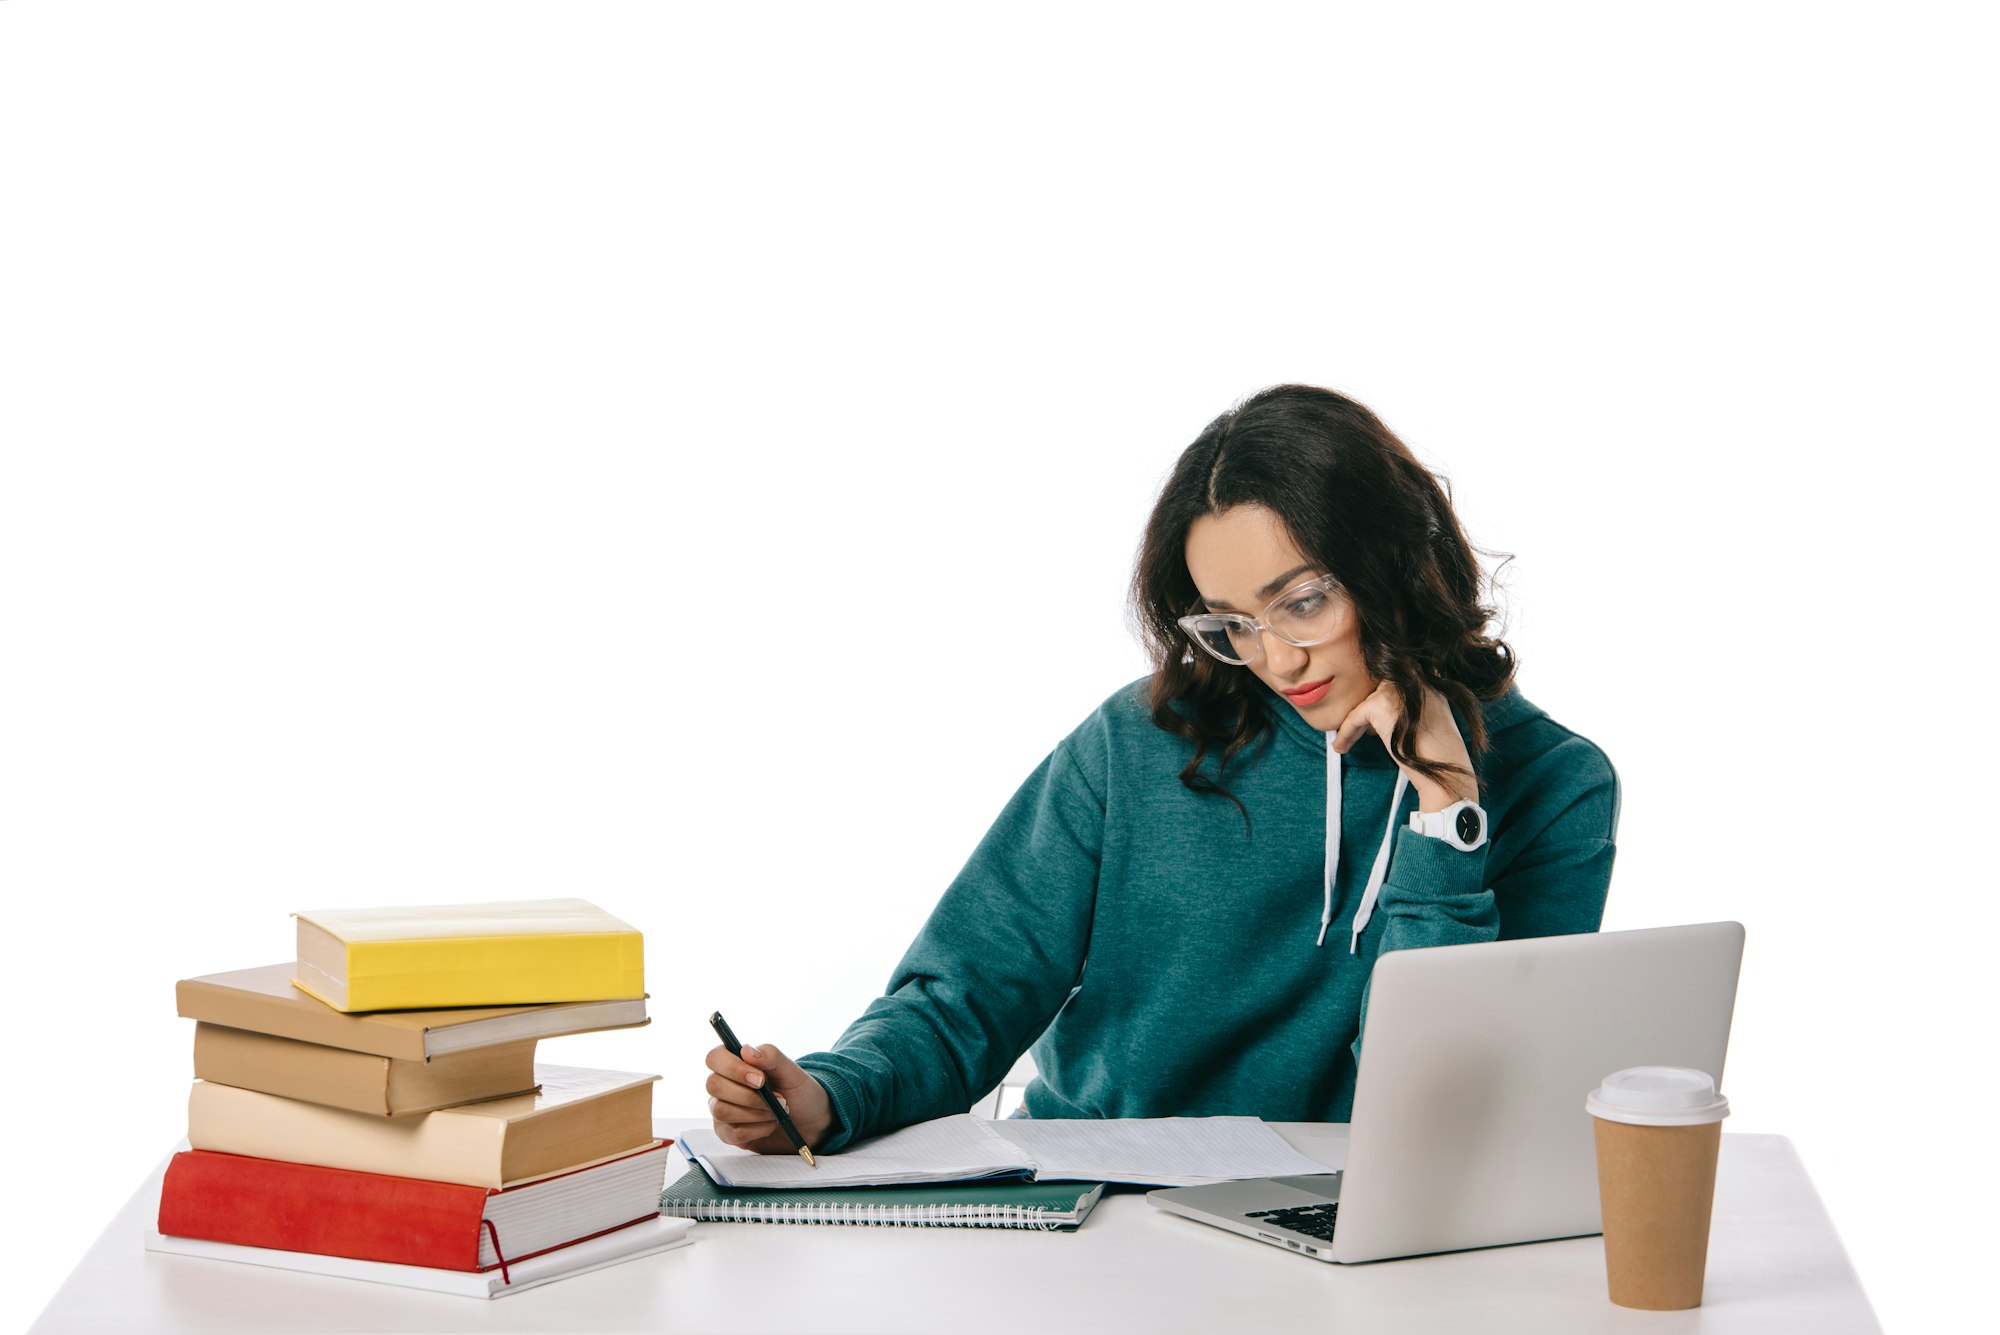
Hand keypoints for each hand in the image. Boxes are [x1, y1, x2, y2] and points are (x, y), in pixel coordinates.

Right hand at [703, 1040, 834, 1153]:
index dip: (733, 1068)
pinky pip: (734, 1133)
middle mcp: (723, 1085)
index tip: (760, 1079)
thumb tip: (746, 1050)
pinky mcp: (728, 1134)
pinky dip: (759, 1130)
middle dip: (748, 1095)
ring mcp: (722, 1110)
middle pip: (713, 1085)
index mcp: (734, 1063)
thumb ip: (771, 1056)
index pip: (714, 1058)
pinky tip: (771, 1124)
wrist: (809, 1121)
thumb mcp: (791, 1071)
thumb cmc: (798, 1091)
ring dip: (755, 1113)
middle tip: (777, 1098)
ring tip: (776, 1112)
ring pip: (721, 1111)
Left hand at [1330, 679, 1476, 812]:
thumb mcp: (1436, 715)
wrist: (1444, 769)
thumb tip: (1391, 705)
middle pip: (1377, 689)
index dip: (1379, 700)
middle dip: (1365, 711)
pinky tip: (1341, 746)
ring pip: (1366, 703)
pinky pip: (1355, 717)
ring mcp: (1397, 689)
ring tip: (1345, 741)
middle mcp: (1414, 677)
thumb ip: (1417, 702)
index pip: (1394, 680)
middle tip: (1354, 729)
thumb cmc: (1441, 751)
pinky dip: (1346, 733)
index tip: (1369, 720)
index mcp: (1429, 679)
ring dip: (1353, 723)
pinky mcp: (1380, 704)